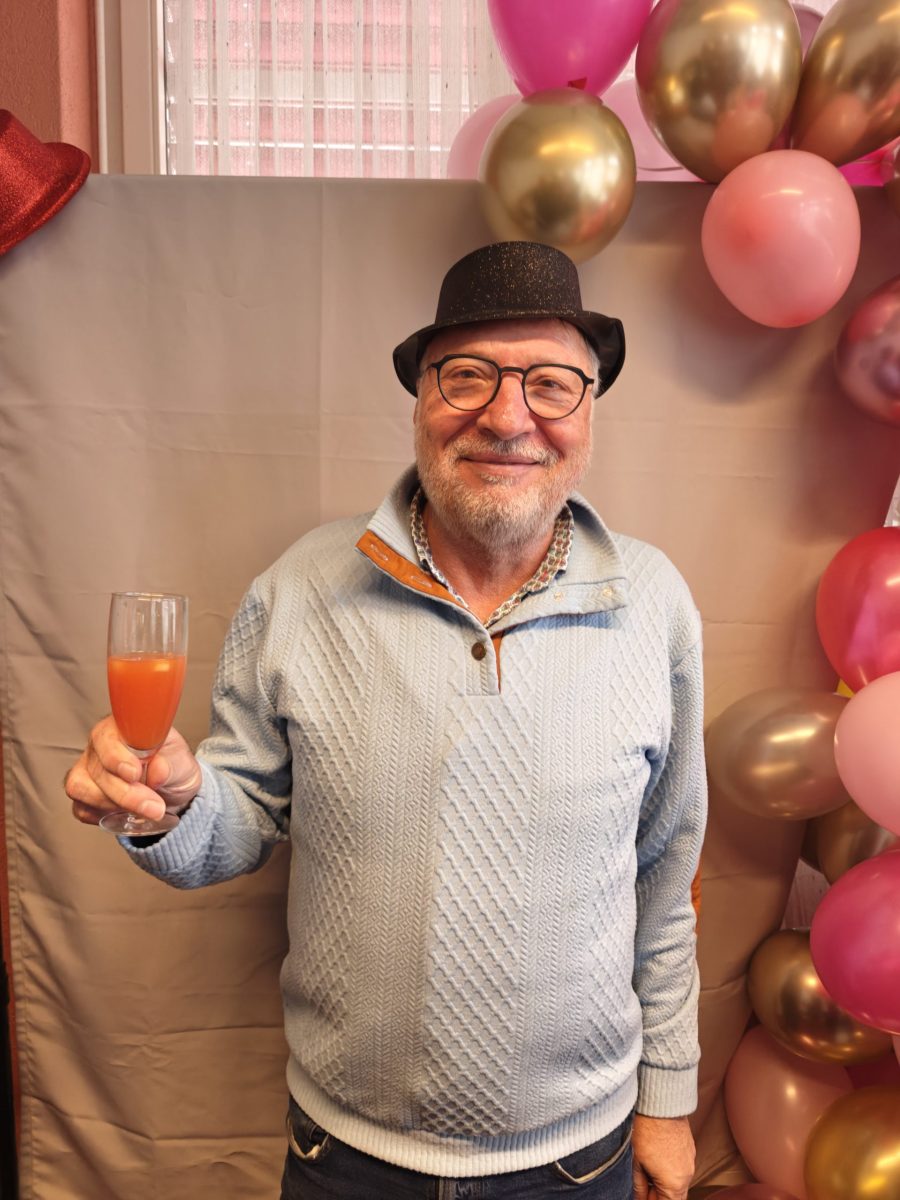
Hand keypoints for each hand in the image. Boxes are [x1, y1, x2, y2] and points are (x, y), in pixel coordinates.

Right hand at [65, 716, 201, 825]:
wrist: (173, 791)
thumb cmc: (174, 767)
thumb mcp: (183, 762)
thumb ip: (171, 764)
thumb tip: (157, 770)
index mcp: (121, 728)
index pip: (106, 737)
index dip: (116, 757)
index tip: (134, 774)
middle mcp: (99, 747)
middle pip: (98, 769)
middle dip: (126, 793)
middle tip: (154, 806)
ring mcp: (87, 769)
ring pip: (82, 788)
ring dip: (114, 805)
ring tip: (144, 810)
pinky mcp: (83, 794)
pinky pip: (80, 808)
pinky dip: (102, 815)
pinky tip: (123, 814)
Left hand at [632, 1114, 694, 1199]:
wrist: (660, 1102)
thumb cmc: (647, 1130)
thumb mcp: (636, 1163)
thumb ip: (638, 1187)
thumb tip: (638, 1198)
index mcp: (673, 1184)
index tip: (642, 1197)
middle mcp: (686, 1176)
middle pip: (675, 1198)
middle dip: (659, 1196)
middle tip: (644, 1190)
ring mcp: (690, 1162)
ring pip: (679, 1184)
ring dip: (665, 1185)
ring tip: (647, 1173)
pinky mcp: (690, 1149)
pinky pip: (682, 1169)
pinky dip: (671, 1172)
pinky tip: (656, 1162)